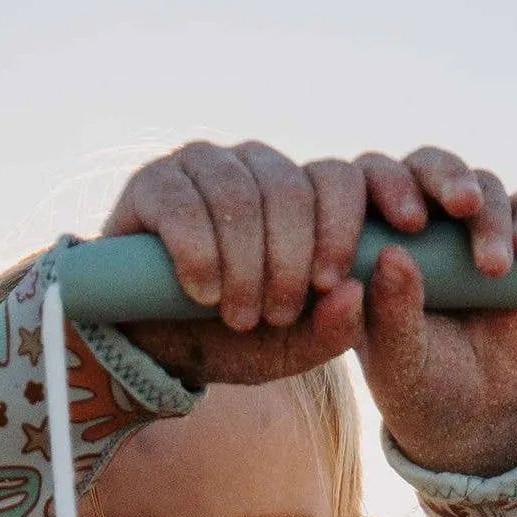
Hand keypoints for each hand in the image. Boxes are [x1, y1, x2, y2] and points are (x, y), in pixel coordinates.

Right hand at [100, 139, 370, 387]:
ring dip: (244, 266)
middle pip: (292, 190)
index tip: (363, 256)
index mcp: (304, 194)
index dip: (360, 208)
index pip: (342, 176)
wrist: (159, 350)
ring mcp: (204, 166)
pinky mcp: (152, 182)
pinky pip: (183, 205)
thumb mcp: (292, 349)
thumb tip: (353, 291)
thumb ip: (333, 329)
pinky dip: (198, 254)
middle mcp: (257, 167)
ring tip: (238, 316)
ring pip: (239, 196)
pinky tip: (203, 292)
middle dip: (290, 263)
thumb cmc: (235, 339)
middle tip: (277, 315)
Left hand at [349, 147, 516, 476]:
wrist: (475, 412)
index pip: (369, 184)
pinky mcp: (516, 239)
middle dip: (446, 179)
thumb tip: (393, 254)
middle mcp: (418, 222)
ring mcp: (467, 228)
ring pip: (482, 186)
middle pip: (428, 166)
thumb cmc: (418, 383)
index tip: (410, 223)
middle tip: (464, 206)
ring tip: (495, 268)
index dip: (389, 187)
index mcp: (370, 240)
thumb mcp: (397, 362)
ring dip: (492, 218)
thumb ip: (389, 315)